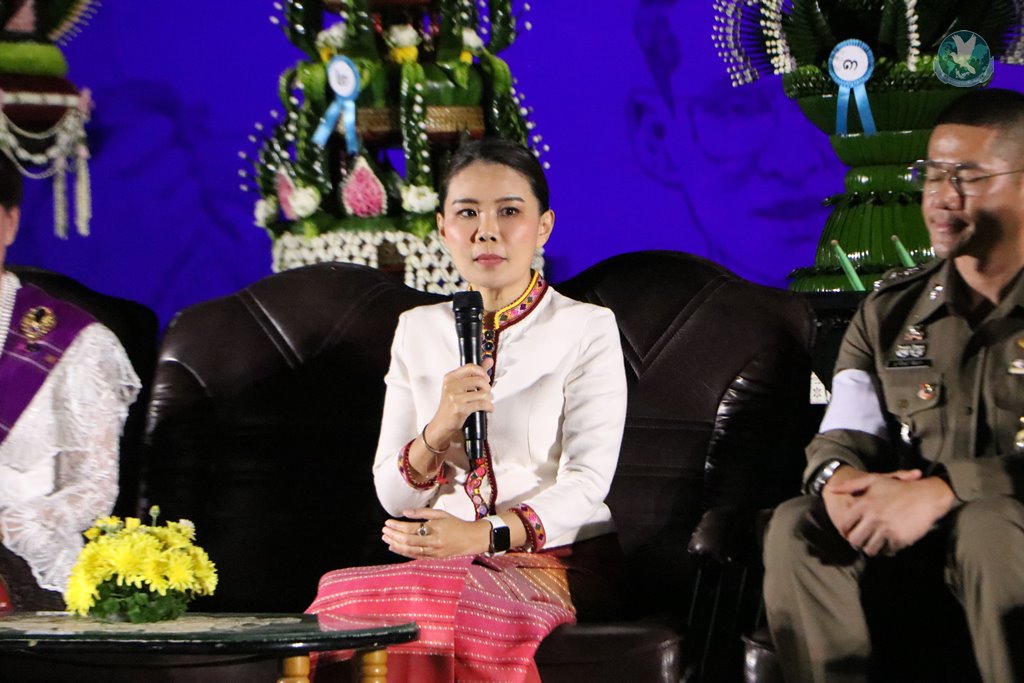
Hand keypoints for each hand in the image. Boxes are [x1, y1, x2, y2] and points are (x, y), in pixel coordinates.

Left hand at [382, 508, 488, 559]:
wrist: (472, 539)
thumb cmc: (456, 524)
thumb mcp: (441, 514)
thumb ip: (422, 513)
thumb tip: (404, 512)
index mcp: (435, 528)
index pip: (411, 528)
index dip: (397, 526)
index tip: (387, 522)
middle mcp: (433, 541)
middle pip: (408, 540)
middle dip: (393, 535)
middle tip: (384, 530)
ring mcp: (434, 552)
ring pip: (410, 550)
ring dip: (396, 544)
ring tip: (386, 539)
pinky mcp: (434, 558)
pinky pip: (416, 556)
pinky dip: (404, 552)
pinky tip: (395, 548)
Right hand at [423, 358, 494, 452]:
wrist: (441, 424)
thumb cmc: (451, 405)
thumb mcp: (460, 387)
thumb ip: (475, 373)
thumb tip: (489, 360)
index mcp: (450, 377)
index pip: (470, 367)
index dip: (482, 371)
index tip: (486, 377)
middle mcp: (451, 385)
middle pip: (479, 379)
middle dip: (487, 387)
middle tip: (486, 392)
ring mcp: (454, 396)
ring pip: (483, 393)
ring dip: (489, 398)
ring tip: (486, 401)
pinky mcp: (459, 407)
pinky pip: (481, 404)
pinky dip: (488, 407)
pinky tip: (487, 408)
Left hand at [828, 469, 954, 555]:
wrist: (927, 496)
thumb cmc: (899, 488)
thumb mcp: (874, 480)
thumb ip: (852, 485)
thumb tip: (832, 490)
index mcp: (864, 504)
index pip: (845, 524)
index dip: (845, 530)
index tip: (849, 532)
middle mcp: (873, 517)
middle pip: (855, 540)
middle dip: (857, 543)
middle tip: (862, 542)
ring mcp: (886, 529)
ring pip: (870, 549)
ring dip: (872, 549)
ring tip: (875, 545)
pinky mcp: (899, 538)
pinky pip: (888, 551)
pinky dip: (888, 550)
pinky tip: (890, 544)